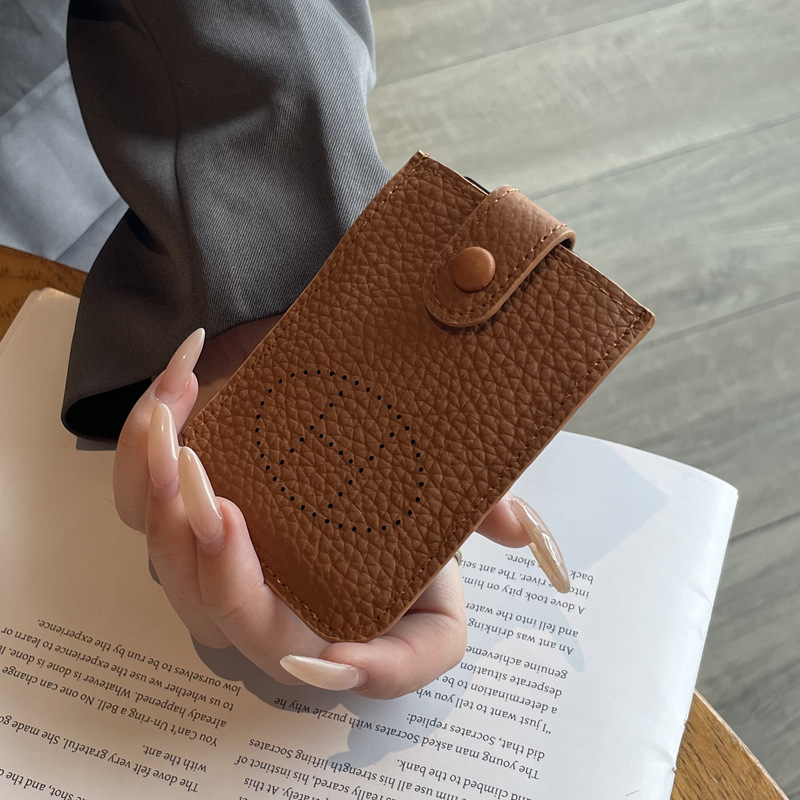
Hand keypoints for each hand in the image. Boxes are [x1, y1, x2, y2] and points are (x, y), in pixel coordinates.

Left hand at [114, 326, 568, 698]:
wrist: (346, 427)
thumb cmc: (391, 481)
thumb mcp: (441, 501)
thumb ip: (477, 512)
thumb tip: (516, 528)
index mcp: (340, 612)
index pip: (344, 672)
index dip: (344, 677)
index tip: (336, 657)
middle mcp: (271, 597)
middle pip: (229, 621)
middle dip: (217, 574)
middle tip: (221, 507)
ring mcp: (220, 553)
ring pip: (167, 560)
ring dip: (161, 502)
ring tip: (176, 433)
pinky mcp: (187, 502)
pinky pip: (141, 493)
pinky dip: (144, 442)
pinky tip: (184, 376)